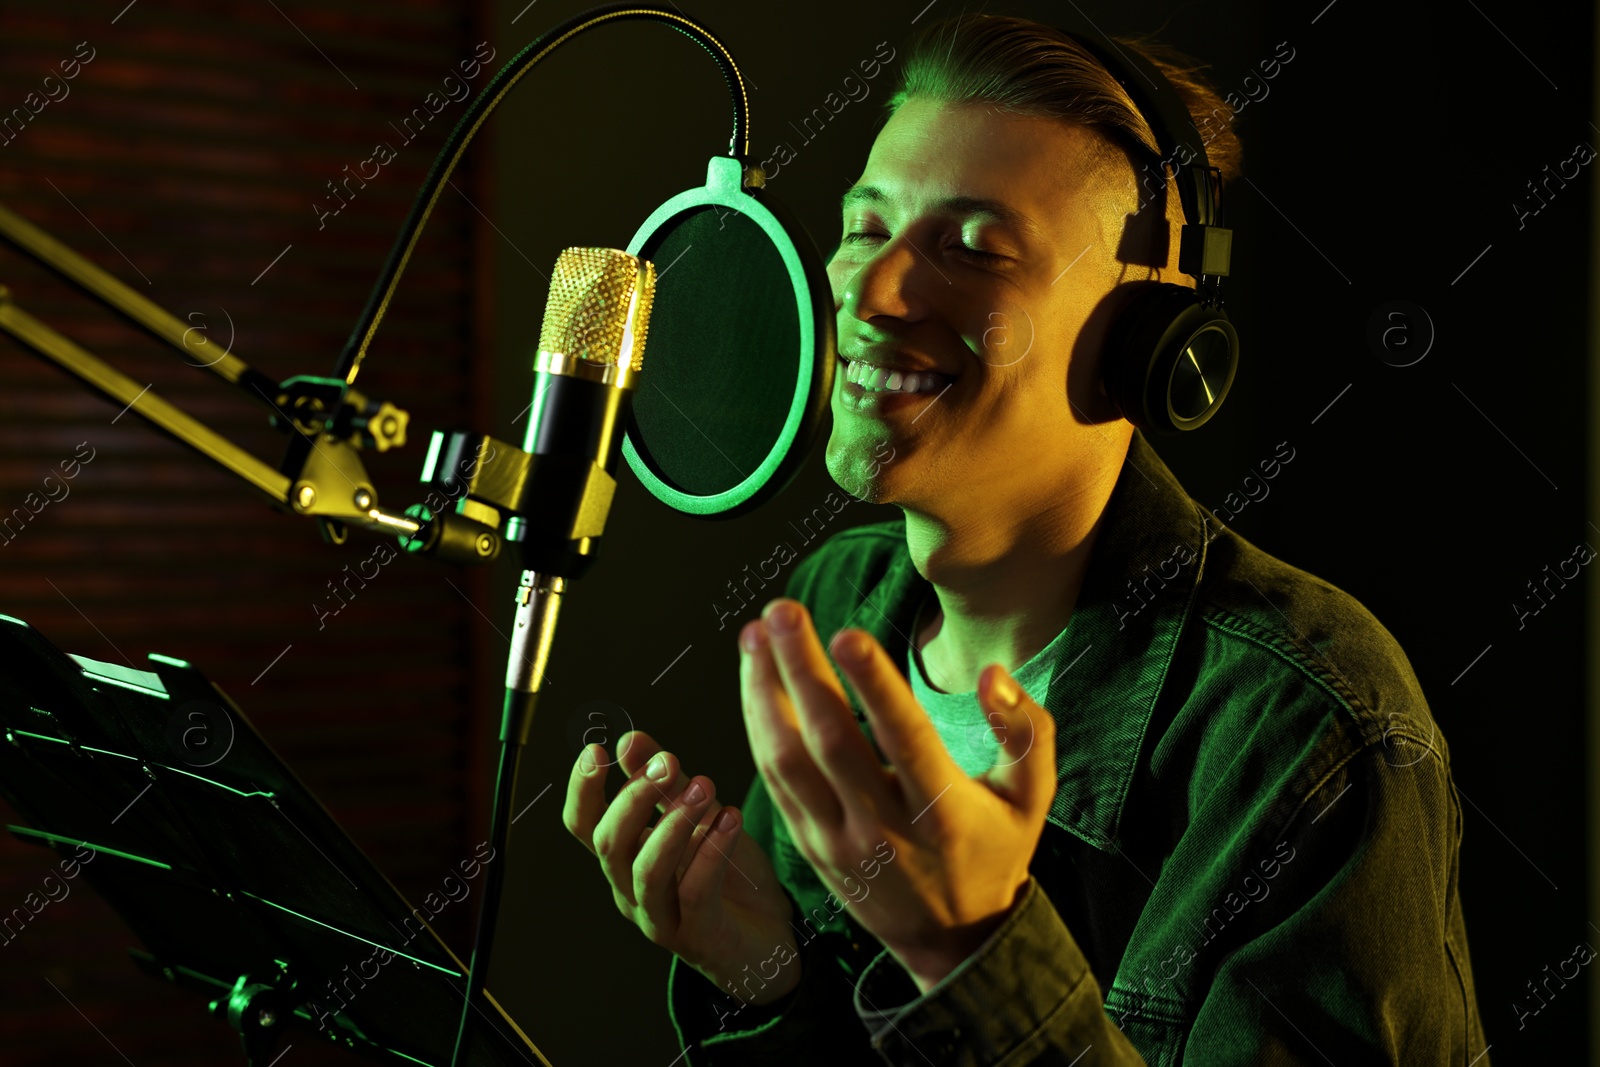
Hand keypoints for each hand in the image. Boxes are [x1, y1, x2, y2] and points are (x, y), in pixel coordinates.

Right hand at [563, 729, 800, 1004]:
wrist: (772, 936)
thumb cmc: (731, 878)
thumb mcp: (700, 819)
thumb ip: (666, 785)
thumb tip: (628, 740)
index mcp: (625, 860)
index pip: (583, 826)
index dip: (582, 790)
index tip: (596, 750)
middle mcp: (632, 891)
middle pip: (609, 845)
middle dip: (634, 797)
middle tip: (668, 762)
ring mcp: (661, 918)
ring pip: (646, 872)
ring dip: (672, 824)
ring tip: (705, 788)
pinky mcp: (698, 937)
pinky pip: (695, 893)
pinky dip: (712, 853)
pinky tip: (732, 820)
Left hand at [740, 598, 1056, 992]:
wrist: (953, 941)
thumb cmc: (995, 850)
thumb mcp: (1032, 798)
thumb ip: (1026, 731)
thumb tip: (994, 675)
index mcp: (942, 811)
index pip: (903, 739)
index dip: (873, 685)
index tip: (847, 633)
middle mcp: (883, 828)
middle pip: (829, 741)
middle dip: (800, 670)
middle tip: (782, 611)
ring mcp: (837, 839)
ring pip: (786, 760)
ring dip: (764, 692)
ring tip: (757, 633)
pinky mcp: (808, 844)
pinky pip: (774, 780)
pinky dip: (759, 725)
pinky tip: (755, 678)